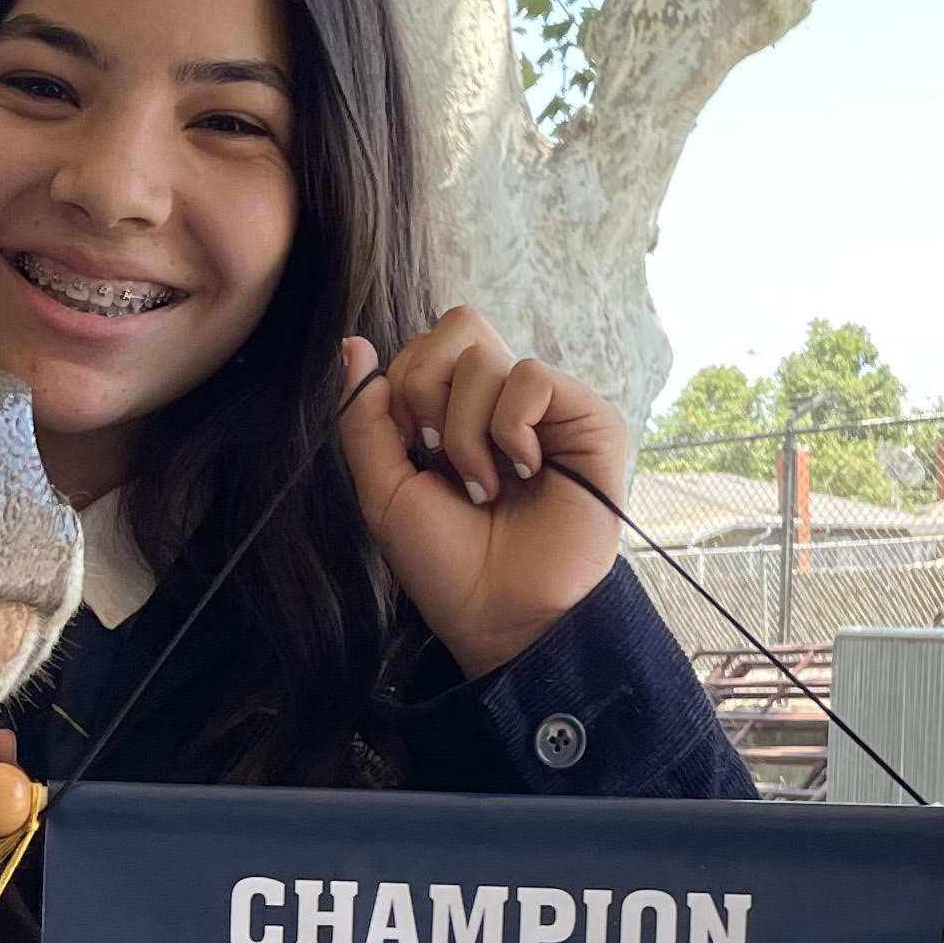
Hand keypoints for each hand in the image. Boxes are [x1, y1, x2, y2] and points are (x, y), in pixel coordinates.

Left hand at [336, 309, 627, 680]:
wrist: (501, 615)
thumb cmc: (446, 565)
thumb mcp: (385, 489)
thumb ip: (365, 418)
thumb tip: (354, 345)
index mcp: (455, 412)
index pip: (422, 346)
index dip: (401, 392)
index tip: (414, 455)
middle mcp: (501, 402)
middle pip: (456, 327)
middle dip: (427, 392)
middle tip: (440, 457)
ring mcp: (547, 408)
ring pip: (485, 356)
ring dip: (466, 432)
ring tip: (485, 485)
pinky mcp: (589, 418)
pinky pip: (532, 377)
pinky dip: (510, 428)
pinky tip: (524, 472)